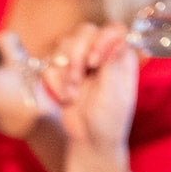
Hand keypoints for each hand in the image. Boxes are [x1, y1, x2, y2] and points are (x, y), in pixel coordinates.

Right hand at [44, 23, 138, 152]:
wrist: (89, 142)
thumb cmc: (108, 122)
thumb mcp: (114, 95)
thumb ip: (112, 65)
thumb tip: (116, 40)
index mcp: (120, 57)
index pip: (113, 29)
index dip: (101, 39)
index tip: (95, 60)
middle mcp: (101, 55)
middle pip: (85, 32)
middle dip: (77, 55)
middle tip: (79, 79)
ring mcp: (80, 63)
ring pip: (64, 44)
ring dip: (66, 71)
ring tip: (73, 93)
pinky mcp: (62, 74)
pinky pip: (50, 65)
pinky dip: (55, 82)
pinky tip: (66, 97)